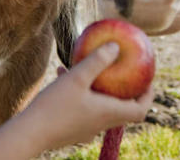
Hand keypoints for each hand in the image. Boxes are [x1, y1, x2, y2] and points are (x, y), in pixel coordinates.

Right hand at [26, 43, 153, 151]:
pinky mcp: (73, 127)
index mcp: (108, 113)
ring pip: (101, 105)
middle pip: (123, 108)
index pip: (140, 110)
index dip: (148, 95)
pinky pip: (84, 106)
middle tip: (125, 70)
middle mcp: (101, 123)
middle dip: (126, 89)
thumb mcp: (77, 78)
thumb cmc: (55, 106)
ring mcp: (87, 127)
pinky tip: (63, 73)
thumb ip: (97, 61)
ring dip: (101, 87)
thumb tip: (117, 46)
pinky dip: (82, 91)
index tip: (149, 79)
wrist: (30, 133)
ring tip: (90, 67)